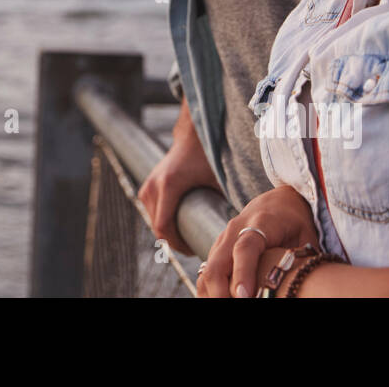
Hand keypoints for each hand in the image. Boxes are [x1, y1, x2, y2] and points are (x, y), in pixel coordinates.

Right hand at [138, 100, 219, 256]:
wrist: (192, 136)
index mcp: (169, 186)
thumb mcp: (219, 181)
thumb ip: (228, 202)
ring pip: (154, 221)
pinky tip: (178, 229)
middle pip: (158, 227)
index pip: (164, 227)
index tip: (193, 251)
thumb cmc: (208, 158)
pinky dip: (163, 221)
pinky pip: (152, 212)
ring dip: (168, 233)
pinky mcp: (147, 186)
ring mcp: (147, 186)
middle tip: (195, 249)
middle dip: (175, 242)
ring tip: (188, 240)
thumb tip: (241, 229)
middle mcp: (153, 187)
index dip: (177, 245)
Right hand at [196, 185, 319, 297]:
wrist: (277, 201)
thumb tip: (305, 284)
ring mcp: (222, 240)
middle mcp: (235, 229)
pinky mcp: (217, 250)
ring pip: (207, 271)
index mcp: (261, 223)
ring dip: (213, 294)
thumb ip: (302, 259)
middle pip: (217, 263)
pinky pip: (206, 273)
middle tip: (234, 308)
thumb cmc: (295, 222)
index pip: (246, 247)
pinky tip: (220, 300)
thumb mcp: (306, 236)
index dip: (243, 272)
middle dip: (220, 292)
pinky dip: (209, 291)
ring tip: (226, 308)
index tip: (244, 296)